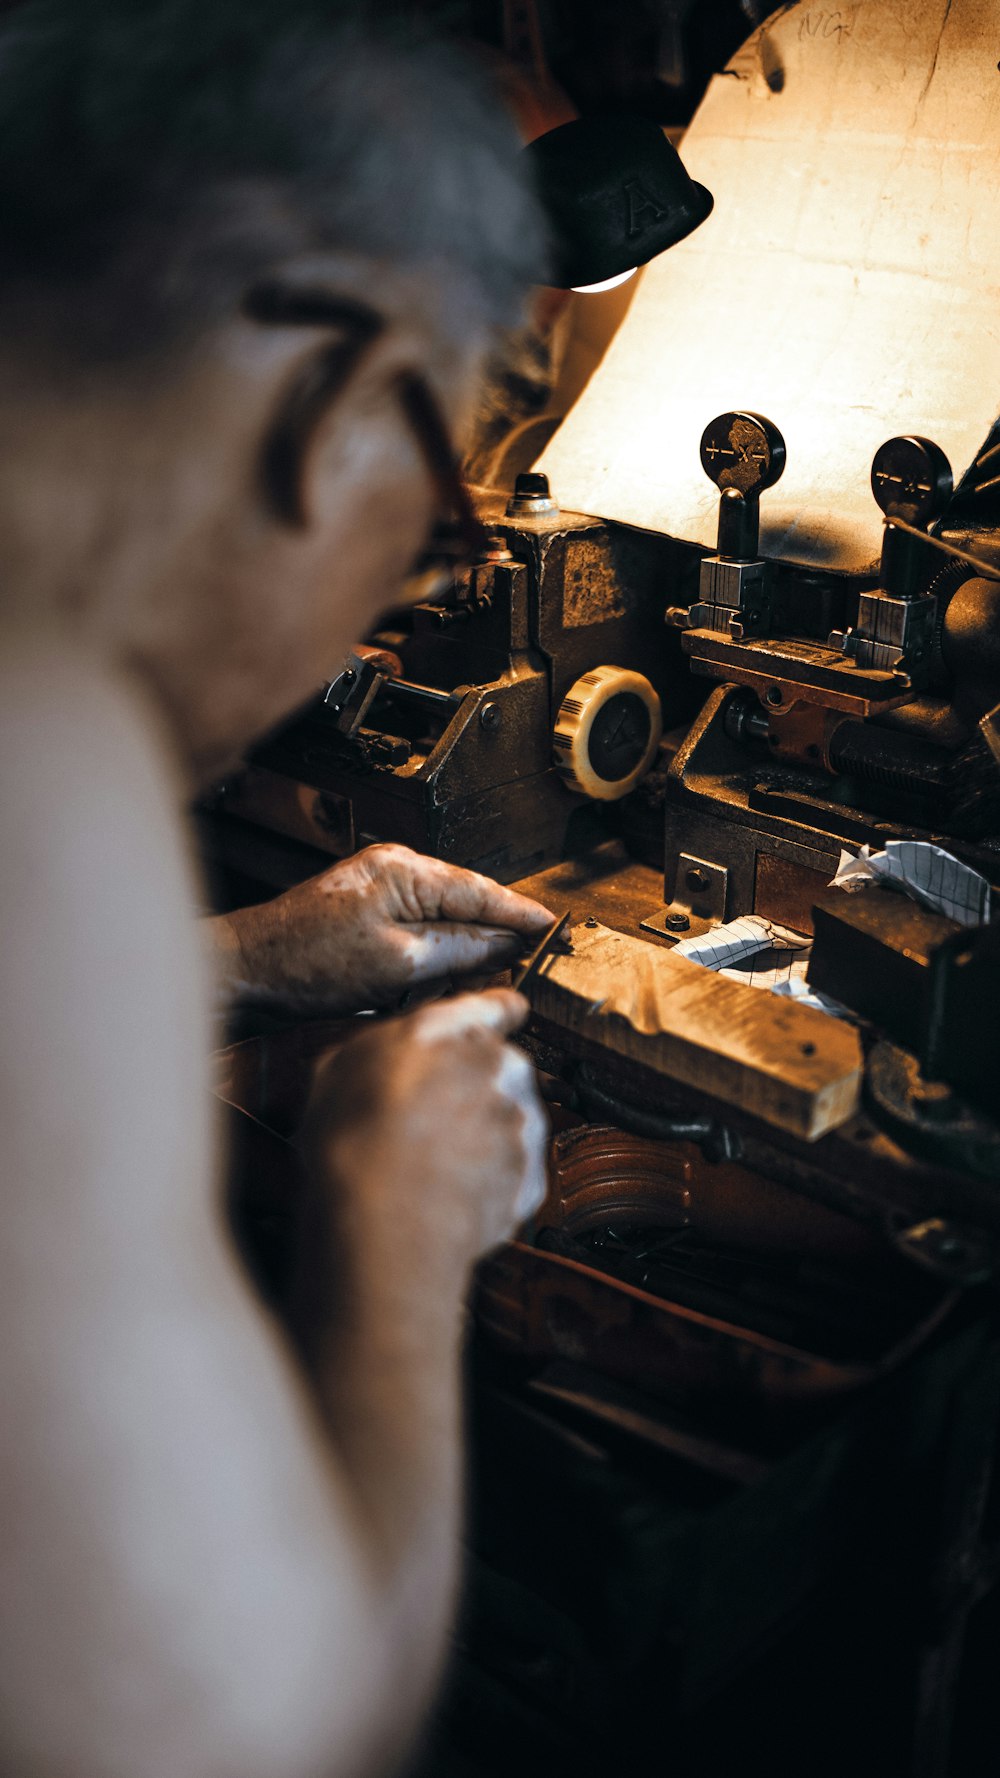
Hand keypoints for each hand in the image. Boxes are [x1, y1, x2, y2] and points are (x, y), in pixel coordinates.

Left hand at [215, 843, 554, 1014]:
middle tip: (534, 958)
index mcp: (405, 871)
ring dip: (463, 947)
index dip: (520, 914)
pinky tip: (442, 976)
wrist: (247, 970)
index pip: (481, 892)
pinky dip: (434, 951)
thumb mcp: (398, 964)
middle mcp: (394, 869)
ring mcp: (377, 888)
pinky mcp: (364, 911)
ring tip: (495, 973)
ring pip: (441, 918)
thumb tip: (505, 944)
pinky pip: (416, 928)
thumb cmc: (308, 964)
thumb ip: (458, 950)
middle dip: (497, 932)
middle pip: (464, 902)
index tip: (553, 928)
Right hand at [298, 990, 547, 1320]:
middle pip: (501, 1068)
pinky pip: (514, 1171)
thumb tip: (388, 1054)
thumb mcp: (340, 1068)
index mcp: (452, 1029)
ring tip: (432, 1166)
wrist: (386, 1217)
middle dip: (476, 1088)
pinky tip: (450, 1193)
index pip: (496, 1006)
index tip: (507, 1018)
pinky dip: (491, 1181)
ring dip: (483, 1136)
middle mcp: (498, 1066)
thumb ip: (384, 1047)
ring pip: (509, 1120)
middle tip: (430, 1121)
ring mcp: (521, 1121)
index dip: (499, 1013)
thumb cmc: (352, 1140)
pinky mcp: (531, 1173)